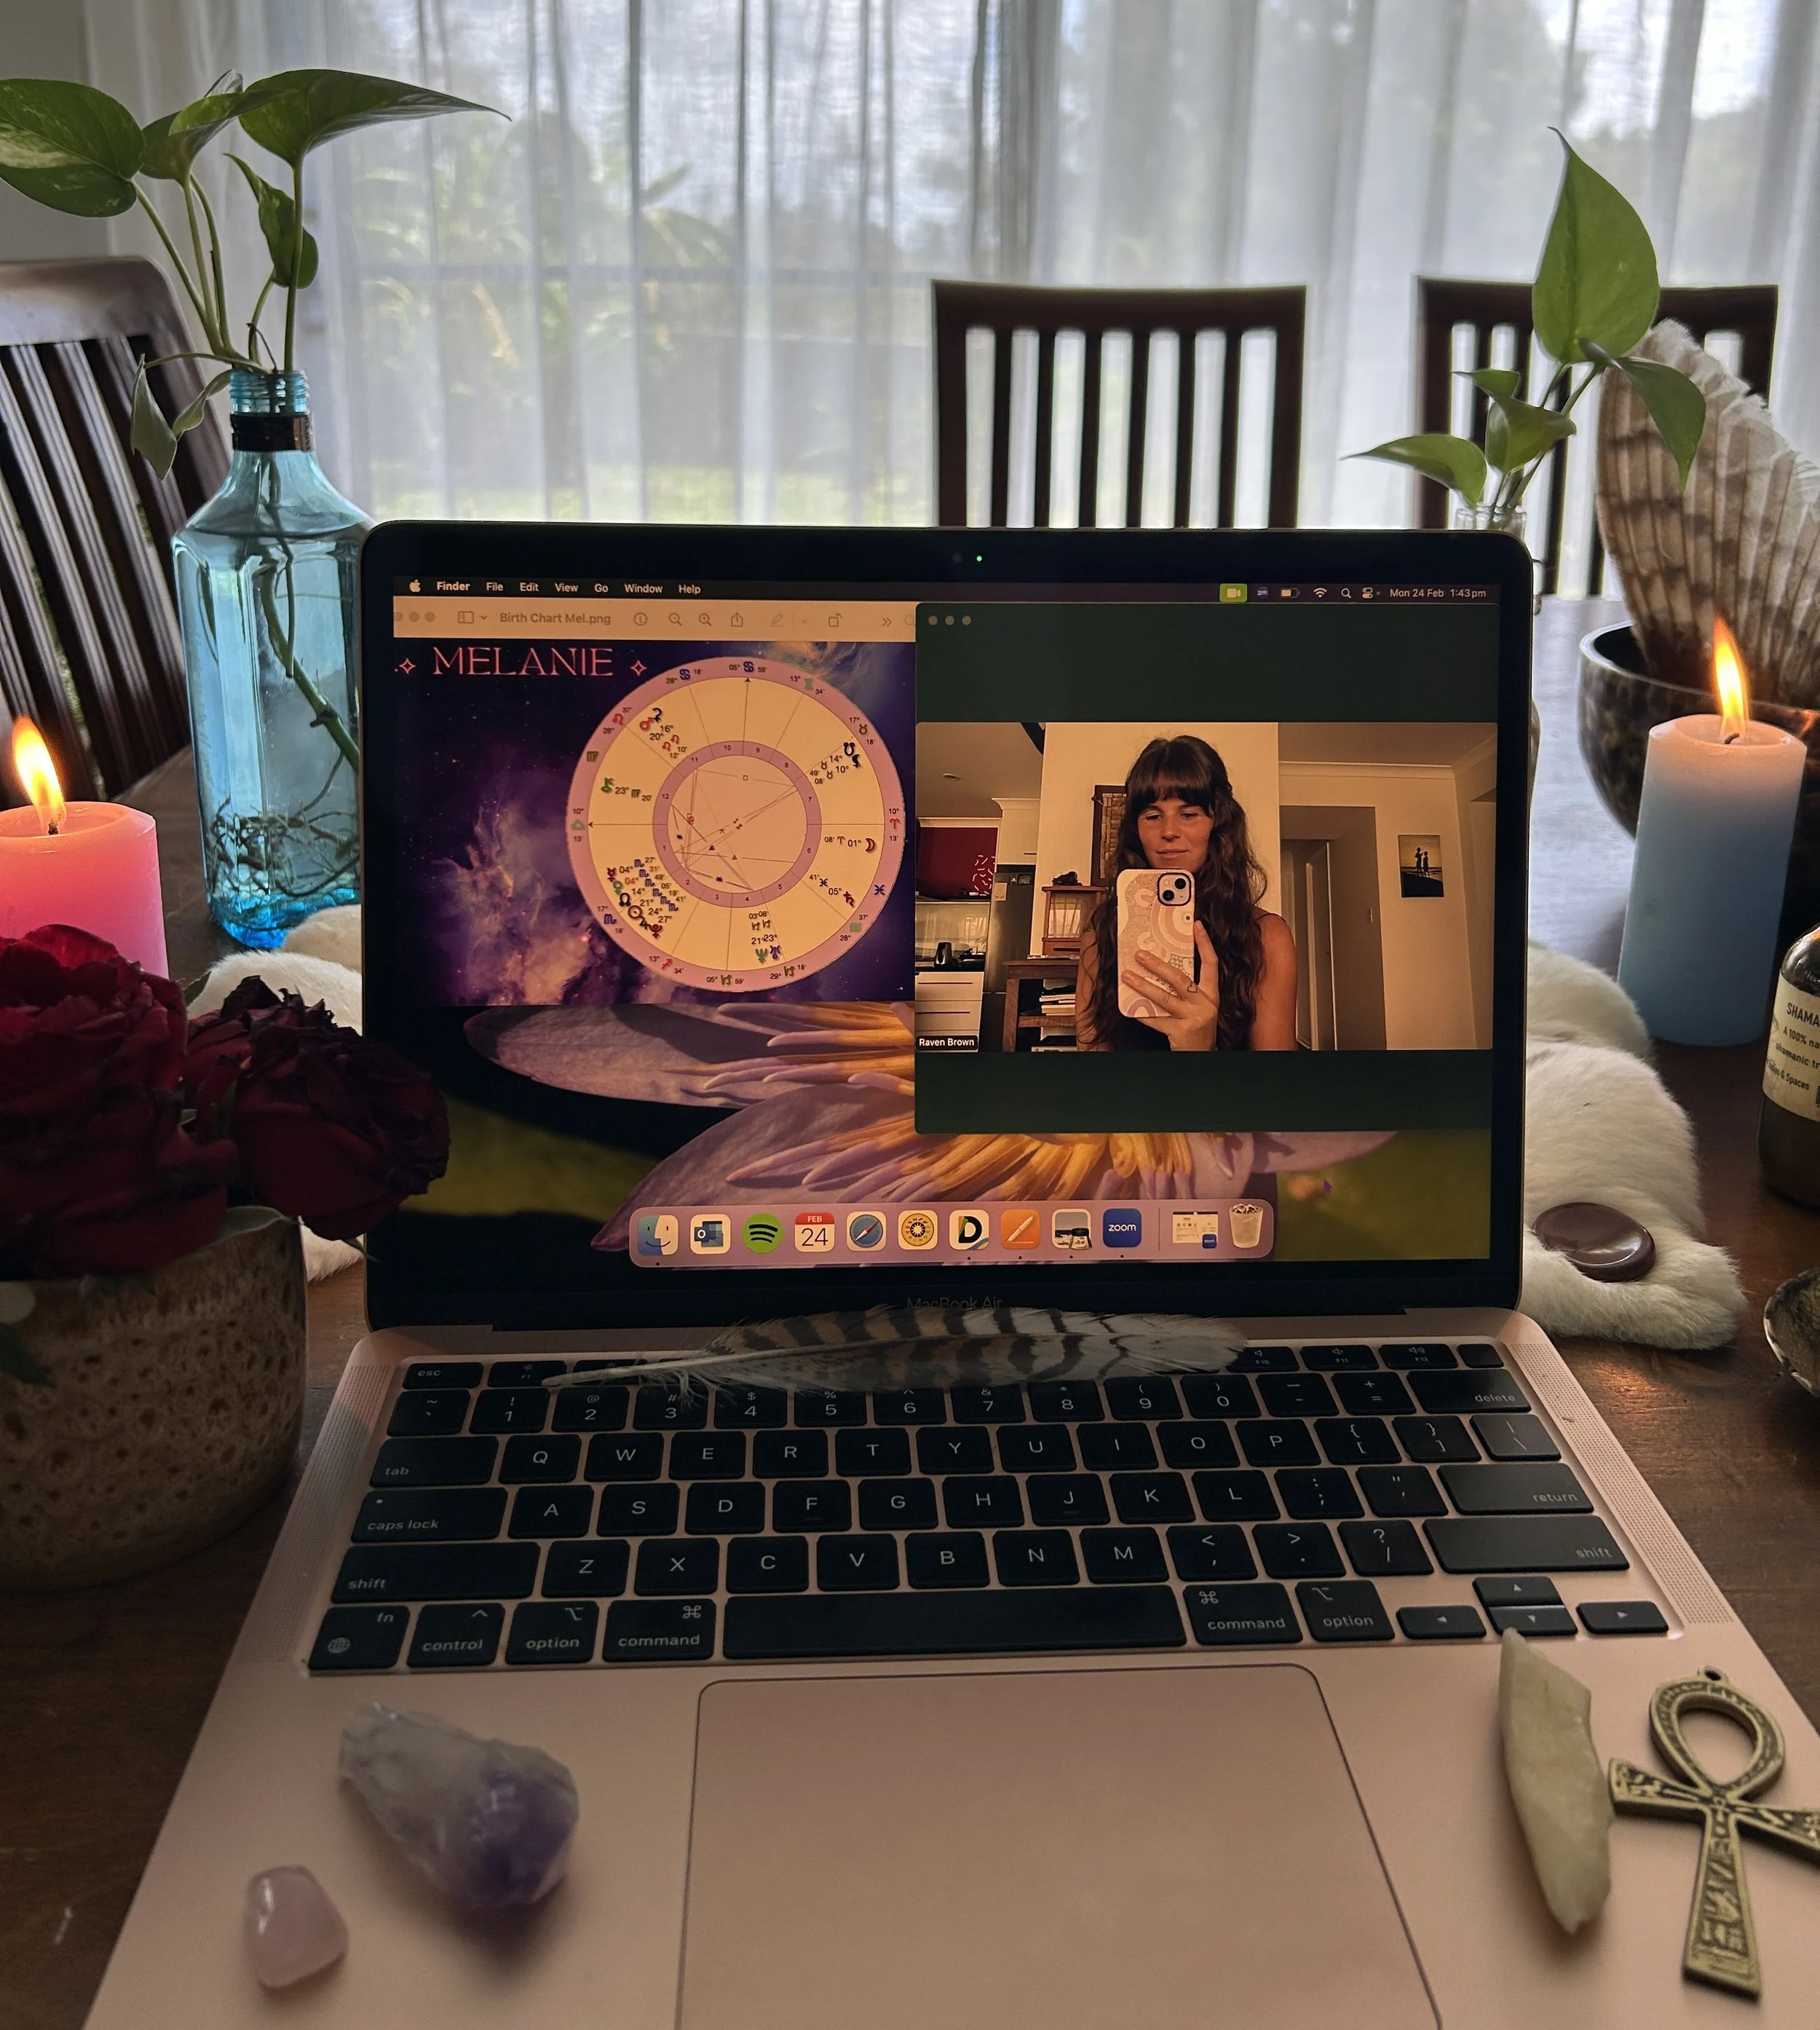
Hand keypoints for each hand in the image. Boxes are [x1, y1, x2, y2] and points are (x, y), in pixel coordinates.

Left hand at [1121, 924, 1220, 1050]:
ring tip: (1127, 976)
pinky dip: (1142, 1013)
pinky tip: (1130, 1007)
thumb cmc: (1197, 1027)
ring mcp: (1193, 1018)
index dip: (1205, 944)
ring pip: (1164, 997)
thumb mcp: (1199, 1006)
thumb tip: (1162, 968)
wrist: (1201, 1056)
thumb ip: (1187, 990)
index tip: (1196, 926)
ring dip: (1143, 985)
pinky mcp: (1181, 1031)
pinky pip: (1156, 1019)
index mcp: (1211, 995)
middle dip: (1158, 965)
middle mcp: (1205, 1004)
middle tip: (1140, 954)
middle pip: (1180, 979)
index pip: (1211, 963)